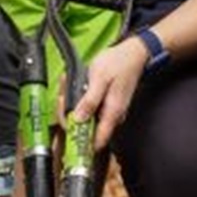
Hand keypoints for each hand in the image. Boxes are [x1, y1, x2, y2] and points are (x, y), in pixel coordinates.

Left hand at [73, 35, 149, 149]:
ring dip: (74, 107)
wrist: (133, 54)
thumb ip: (90, 101)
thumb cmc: (119, 63)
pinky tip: (77, 87)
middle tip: (63, 99)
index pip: (96, 141)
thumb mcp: (100, 78)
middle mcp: (112, 116)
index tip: (66, 132)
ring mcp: (110, 111)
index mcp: (112, 113)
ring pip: (87, 119)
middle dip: (71, 117)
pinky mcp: (107, 105)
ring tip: (68, 88)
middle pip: (87, 130)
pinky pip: (90, 110)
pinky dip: (81, 101)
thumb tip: (78, 119)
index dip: (80, 143)